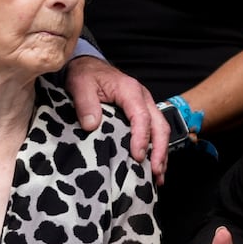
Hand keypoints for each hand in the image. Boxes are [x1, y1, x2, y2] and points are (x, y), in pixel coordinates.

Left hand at [65, 56, 167, 181]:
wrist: (89, 67)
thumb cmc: (86, 75)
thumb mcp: (80, 84)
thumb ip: (85, 103)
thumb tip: (91, 125)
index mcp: (130, 90)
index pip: (142, 116)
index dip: (141, 138)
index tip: (137, 156)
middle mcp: (143, 98)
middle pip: (160, 125)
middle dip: (160, 150)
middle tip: (155, 172)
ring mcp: (145, 106)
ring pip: (161, 130)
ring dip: (162, 153)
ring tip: (159, 176)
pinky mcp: (143, 114)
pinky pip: (155, 132)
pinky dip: (157, 150)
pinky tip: (154, 167)